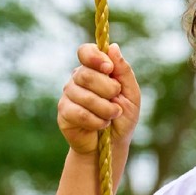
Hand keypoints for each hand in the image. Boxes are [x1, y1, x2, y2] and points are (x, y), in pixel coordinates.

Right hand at [58, 42, 140, 156]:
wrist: (111, 146)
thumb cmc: (122, 118)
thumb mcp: (131, 95)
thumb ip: (124, 71)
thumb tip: (113, 48)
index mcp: (94, 69)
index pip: (86, 52)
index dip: (96, 57)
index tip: (109, 69)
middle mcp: (78, 79)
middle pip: (87, 74)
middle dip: (108, 89)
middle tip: (117, 102)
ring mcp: (69, 95)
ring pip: (85, 96)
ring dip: (105, 109)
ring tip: (112, 117)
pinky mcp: (64, 112)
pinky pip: (80, 113)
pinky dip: (96, 121)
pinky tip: (101, 125)